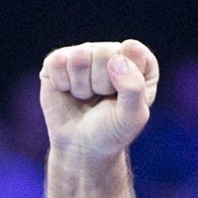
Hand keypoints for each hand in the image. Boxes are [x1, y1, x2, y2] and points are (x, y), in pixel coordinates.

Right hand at [40, 40, 159, 158]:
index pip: (134, 51)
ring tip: (86, 96)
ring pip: (80, 56)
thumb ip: (134, 88)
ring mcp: (85, 53)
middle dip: (101, 84)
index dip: (126, 76)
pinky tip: (68, 92)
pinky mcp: (59, 60)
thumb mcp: (132, 117)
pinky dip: (63, 84)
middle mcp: (112, 52)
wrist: (81, 147)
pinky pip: (58, 62)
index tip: (121, 96)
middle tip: (101, 99)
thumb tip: (116, 60)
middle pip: (104, 52)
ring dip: (82, 86)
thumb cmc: (111, 130)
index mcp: (139, 62)